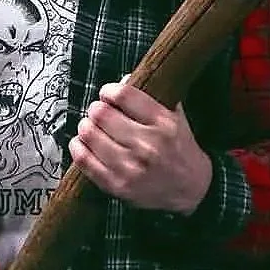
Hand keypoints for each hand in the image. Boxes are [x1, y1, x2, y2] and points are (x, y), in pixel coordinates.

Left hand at [69, 74, 212, 213]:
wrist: (191, 189)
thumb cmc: (180, 150)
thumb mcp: (176, 118)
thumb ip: (153, 96)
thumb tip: (123, 80)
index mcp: (163, 124)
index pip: (123, 95)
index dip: (109, 90)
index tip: (107, 93)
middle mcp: (147, 146)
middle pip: (101, 113)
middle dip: (96, 109)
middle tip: (99, 112)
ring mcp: (130, 167)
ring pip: (88, 133)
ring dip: (86, 126)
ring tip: (92, 127)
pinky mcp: (116, 185)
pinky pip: (83, 159)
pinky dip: (78, 146)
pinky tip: (83, 143)